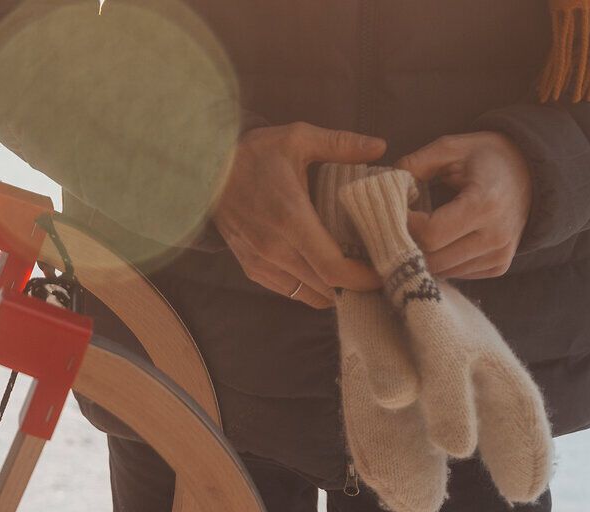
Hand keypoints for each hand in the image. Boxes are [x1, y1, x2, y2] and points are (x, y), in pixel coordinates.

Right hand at [213, 122, 386, 308]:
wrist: (205, 171)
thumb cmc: (254, 154)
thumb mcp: (298, 138)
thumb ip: (341, 144)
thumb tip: (380, 146)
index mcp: (291, 219)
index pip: (332, 268)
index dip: (362, 278)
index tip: (384, 272)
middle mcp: (275, 249)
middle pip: (326, 288)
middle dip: (357, 287)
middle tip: (379, 273)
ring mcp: (262, 263)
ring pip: (310, 295)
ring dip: (336, 291)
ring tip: (357, 275)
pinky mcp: (253, 269)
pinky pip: (292, 292)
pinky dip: (314, 289)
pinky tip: (328, 274)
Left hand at [399, 131, 532, 280]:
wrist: (530, 172)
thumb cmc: (487, 156)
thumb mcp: (452, 148)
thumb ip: (416, 163)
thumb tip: (386, 186)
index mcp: (484, 204)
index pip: (431, 234)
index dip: (406, 226)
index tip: (396, 212)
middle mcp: (495, 236)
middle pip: (433, 259)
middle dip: (409, 245)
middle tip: (397, 227)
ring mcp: (499, 255)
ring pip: (442, 271)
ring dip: (423, 256)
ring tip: (417, 233)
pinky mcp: (498, 266)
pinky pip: (457, 274)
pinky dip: (442, 262)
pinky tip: (440, 242)